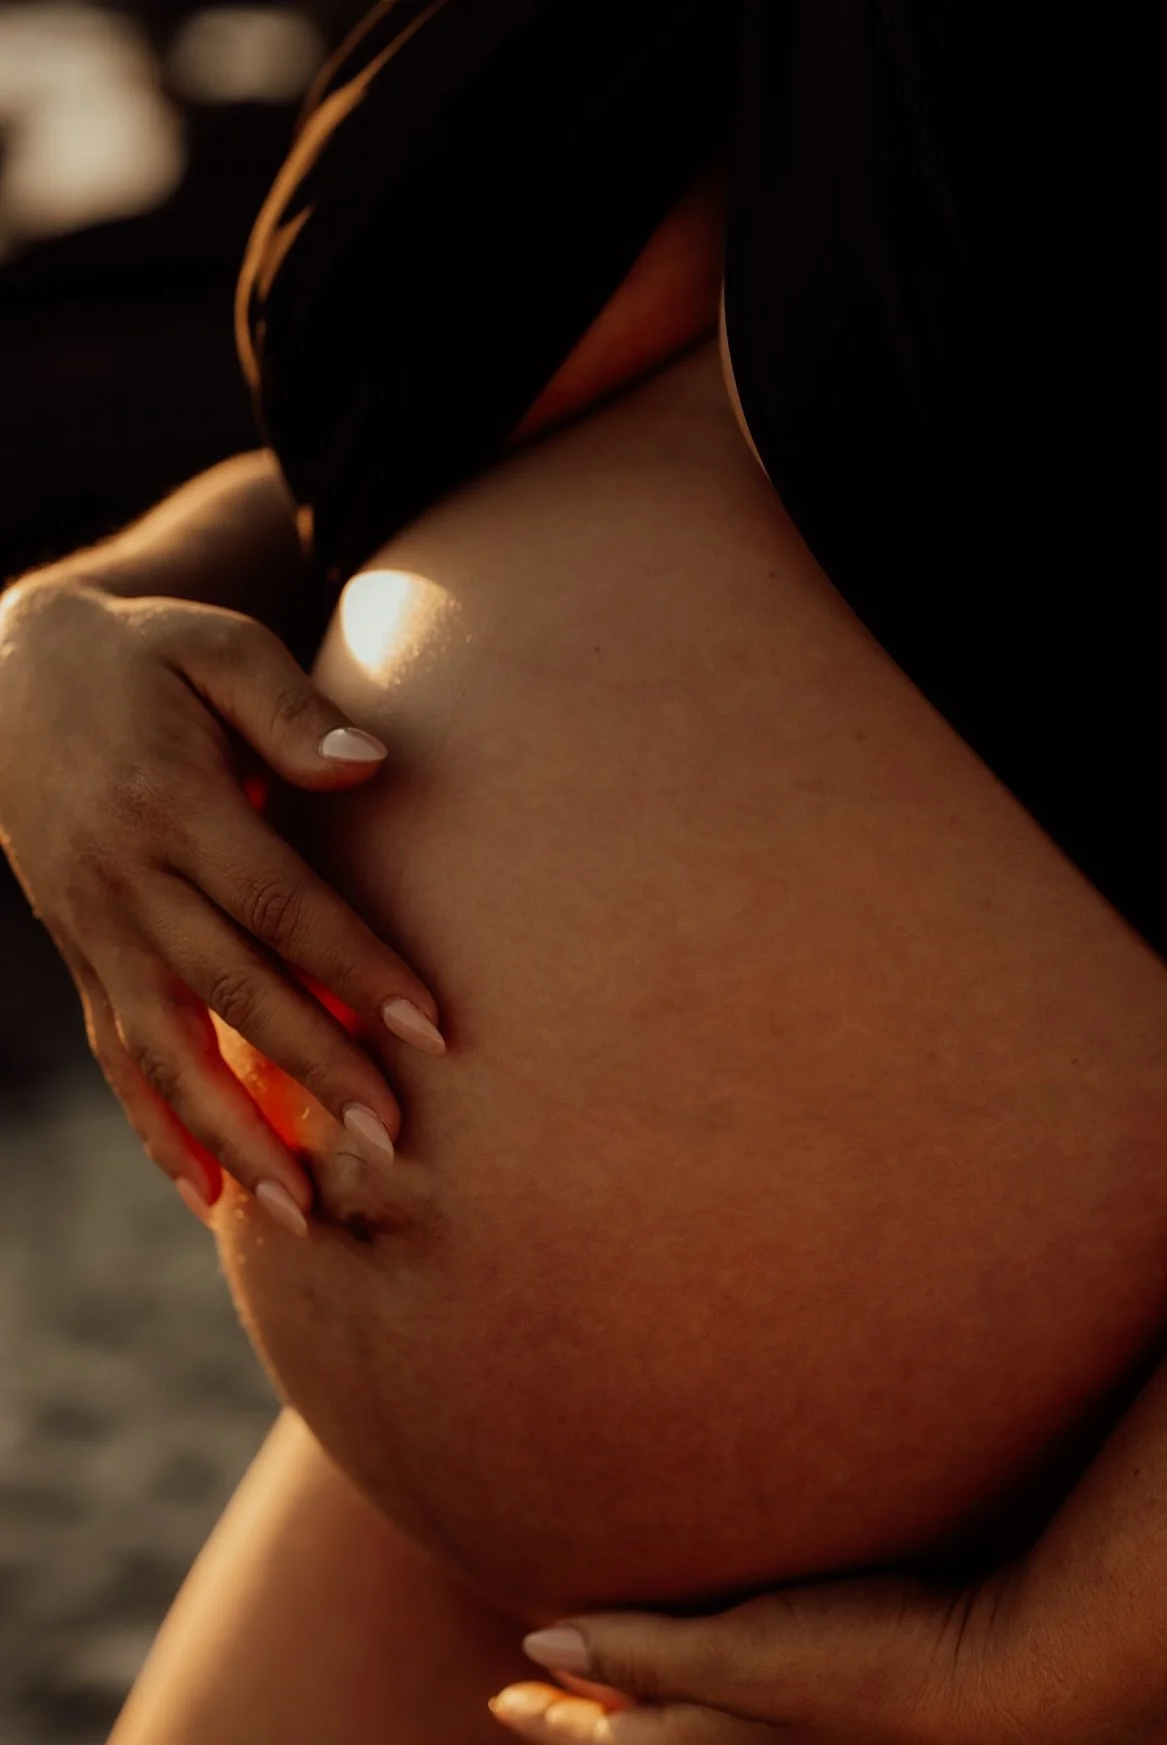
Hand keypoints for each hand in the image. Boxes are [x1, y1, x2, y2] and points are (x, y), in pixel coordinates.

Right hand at [0, 576, 444, 1224]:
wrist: (15, 675)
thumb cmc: (151, 656)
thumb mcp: (218, 649)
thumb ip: (292, 710)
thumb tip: (370, 766)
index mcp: (173, 805)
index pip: (279, 904)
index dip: (354, 968)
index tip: (431, 1027)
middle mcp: (127, 881)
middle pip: (233, 992)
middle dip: (314, 1071)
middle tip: (394, 1140)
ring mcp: (96, 929)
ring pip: (167, 1050)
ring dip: (234, 1136)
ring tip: (305, 1211)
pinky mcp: (84, 954)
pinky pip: (118, 1056)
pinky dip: (158, 1130)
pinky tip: (207, 1197)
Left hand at [487, 1568, 1037, 1744]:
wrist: (1002, 1682)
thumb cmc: (873, 1665)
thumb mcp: (747, 1655)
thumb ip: (647, 1652)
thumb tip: (536, 1650)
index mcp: (716, 1737)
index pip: (615, 1739)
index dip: (555, 1720)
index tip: (503, 1698)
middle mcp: (747, 1743)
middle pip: (649, 1741)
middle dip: (586, 1724)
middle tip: (527, 1702)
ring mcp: (790, 1730)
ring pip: (693, 1732)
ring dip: (640, 1716)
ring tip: (601, 1698)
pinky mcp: (827, 1707)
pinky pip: (739, 1716)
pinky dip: (698, 1709)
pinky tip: (711, 1678)